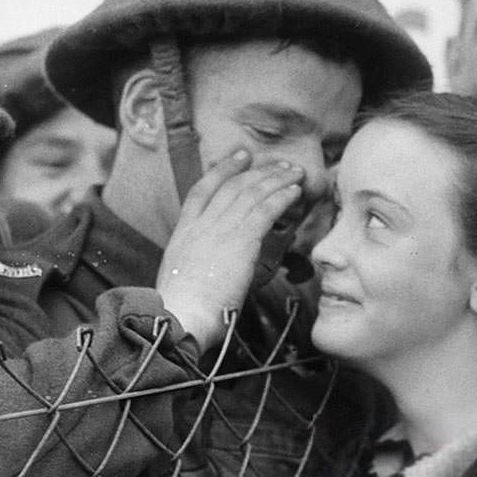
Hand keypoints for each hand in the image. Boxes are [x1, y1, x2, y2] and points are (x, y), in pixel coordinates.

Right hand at [157, 148, 304, 351]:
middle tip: (279, 164)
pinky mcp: (239, 242)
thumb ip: (200, 270)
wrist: (180, 319)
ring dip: (276, 180)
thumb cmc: (183, 314)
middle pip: (232, 187)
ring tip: (296, 173)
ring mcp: (218, 231)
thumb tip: (215, 274)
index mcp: (183, 235)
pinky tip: (295, 192)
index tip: (239, 157)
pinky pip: (265, 211)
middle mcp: (200, 226)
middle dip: (259, 171)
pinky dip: (281, 198)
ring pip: (251, 194)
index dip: (222, 170)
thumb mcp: (183, 283)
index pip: (202, 191)